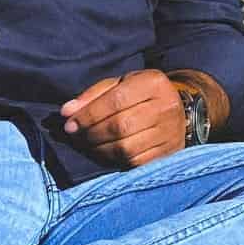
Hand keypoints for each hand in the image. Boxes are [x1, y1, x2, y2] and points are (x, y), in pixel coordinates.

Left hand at [59, 69, 184, 168]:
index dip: (89, 115)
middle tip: (77, 136)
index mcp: (153, 83)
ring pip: (127, 148)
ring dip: (100, 149)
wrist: (176, 109)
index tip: (70, 124)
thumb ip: (92, 96)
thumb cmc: (140, 94)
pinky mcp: (170, 152)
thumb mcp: (119, 84)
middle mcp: (166, 107)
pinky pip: (136, 162)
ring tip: (87, 144)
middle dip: (92, 133)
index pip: (116, 100)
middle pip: (121, 126)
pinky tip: (104, 153)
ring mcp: (170, 132)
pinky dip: (114, 160)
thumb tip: (67, 112)